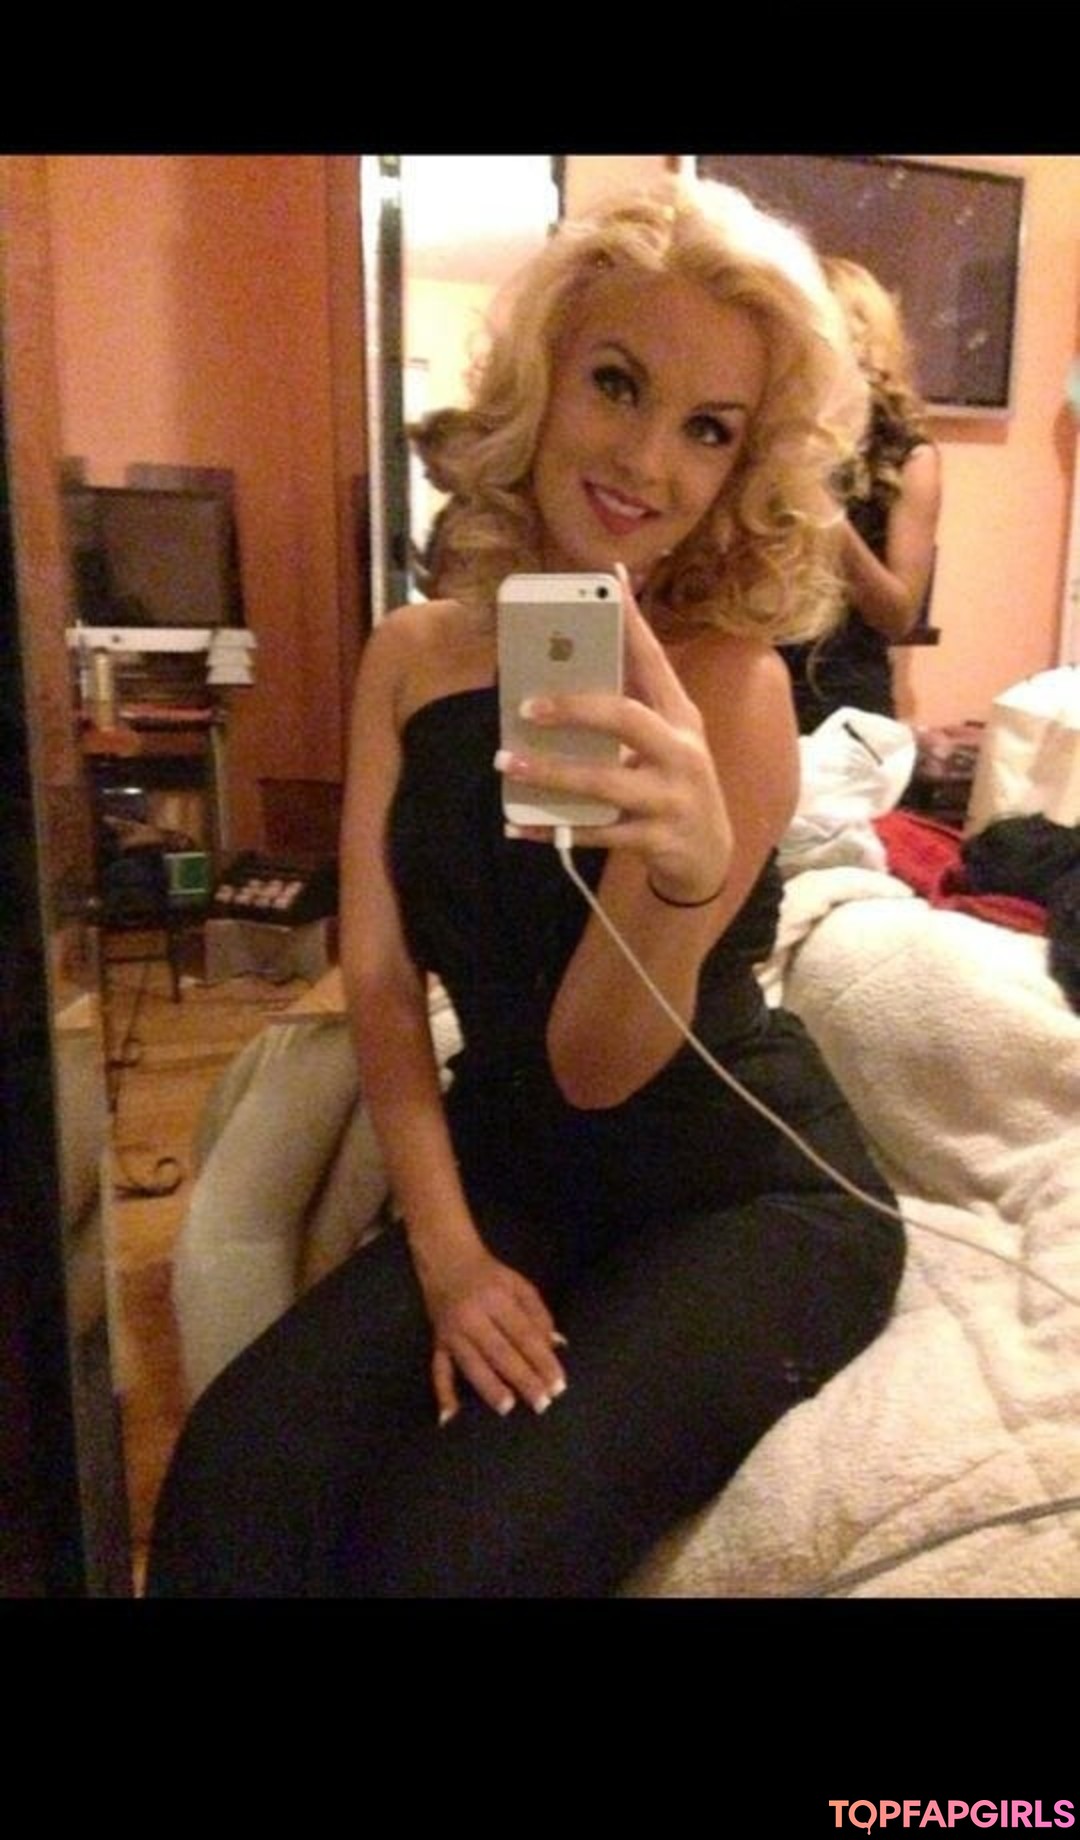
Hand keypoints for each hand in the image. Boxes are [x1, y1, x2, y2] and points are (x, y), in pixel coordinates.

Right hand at [420, 1244, 567, 1425]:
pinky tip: (448, 1418)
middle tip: (542, 1404)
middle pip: (500, 1352)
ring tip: (507, 1407)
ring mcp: (452, 1332)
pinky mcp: (437, 1342)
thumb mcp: (519, 1285)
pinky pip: (438, 1370)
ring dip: (489, 1387)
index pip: (524, 1335)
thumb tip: (556, 1346)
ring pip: (471, 1364)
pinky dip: (442, 1393)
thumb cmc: (490, 1276)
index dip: (542, 1360)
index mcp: (497, 1299)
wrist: (446, 1259)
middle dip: (523, 1379)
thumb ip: (539, 1315)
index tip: (558, 1384)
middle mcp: (472, 1316)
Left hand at [498, 565, 732, 903]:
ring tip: (506, 760)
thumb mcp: (664, 742)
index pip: (654, 660)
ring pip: (604, 780)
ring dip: (550, 771)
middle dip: (574, 708)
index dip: (632, 621)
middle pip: (627, 718)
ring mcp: (671, 797)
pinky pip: (594, 833)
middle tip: (525, 704)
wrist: (709, 856)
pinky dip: (551, 830)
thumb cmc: (673, 786)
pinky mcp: (655, 839)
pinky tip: (516, 824)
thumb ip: (627, 709)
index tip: (609, 582)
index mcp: (681, 717)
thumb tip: (560, 676)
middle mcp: (682, 752)